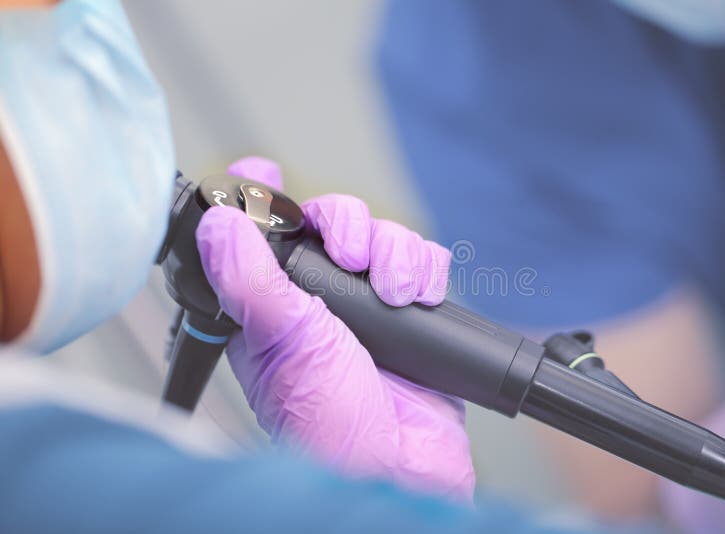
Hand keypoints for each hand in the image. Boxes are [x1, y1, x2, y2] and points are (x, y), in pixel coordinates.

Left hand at [195, 157, 474, 500]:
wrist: (401, 468)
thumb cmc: (331, 427)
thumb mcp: (284, 345)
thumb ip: (250, 281)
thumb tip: (219, 223)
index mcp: (272, 307)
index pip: (259, 234)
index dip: (260, 197)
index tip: (262, 170)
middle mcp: (319, 302)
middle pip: (333, 221)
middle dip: (349, 225)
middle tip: (351, 255)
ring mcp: (369, 308)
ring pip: (384, 236)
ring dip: (395, 252)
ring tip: (395, 292)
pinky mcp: (412, 315)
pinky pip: (423, 263)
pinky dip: (426, 269)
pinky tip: (419, 297)